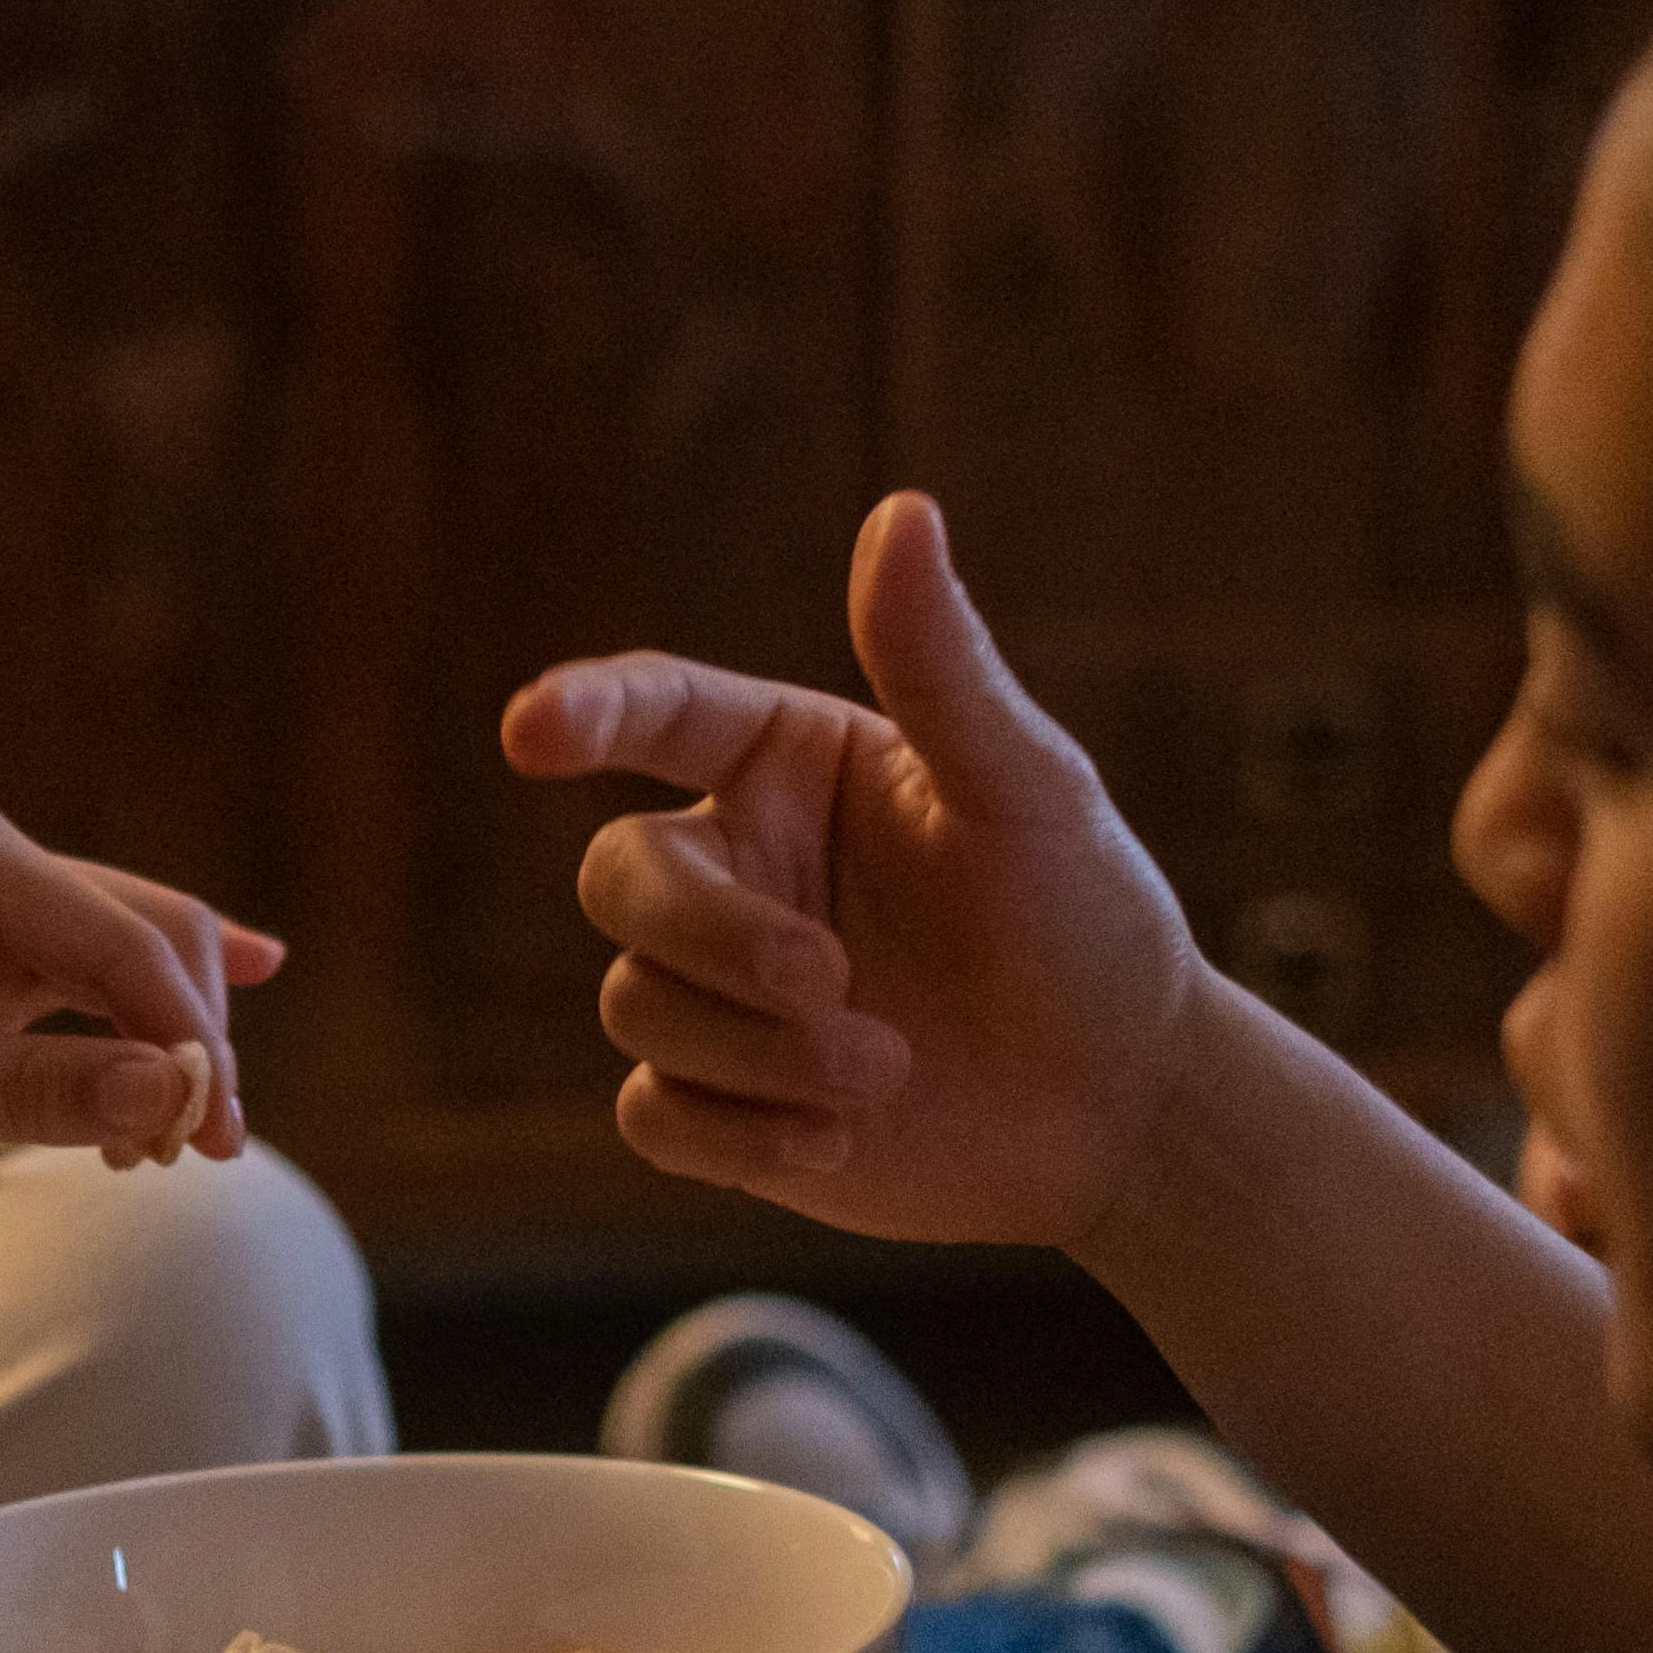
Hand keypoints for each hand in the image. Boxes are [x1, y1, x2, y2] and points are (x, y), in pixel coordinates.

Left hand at [0, 786, 279, 1285]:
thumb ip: (32, 1092)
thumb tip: (169, 1098)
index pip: (123, 937)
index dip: (184, 1033)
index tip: (208, 1133)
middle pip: (147, 935)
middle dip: (189, 1036)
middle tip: (203, 1150)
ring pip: (126, 967)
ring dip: (163, 1048)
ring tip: (176, 1151)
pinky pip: (83, 995)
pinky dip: (130, 1041)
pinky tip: (216, 1026)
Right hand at [503, 491, 1209, 1248]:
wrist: (1120, 1103)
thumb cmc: (1088, 921)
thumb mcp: (1030, 786)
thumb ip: (943, 664)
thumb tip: (901, 510)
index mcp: (787, 763)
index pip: (656, 713)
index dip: (583, 710)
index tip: (533, 732)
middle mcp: (736, 863)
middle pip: (621, 882)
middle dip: (712, 938)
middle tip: (835, 982)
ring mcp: (719, 988)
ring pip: (635, 1004)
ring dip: (754, 1049)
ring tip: (886, 1071)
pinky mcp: (722, 1100)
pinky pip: (653, 1111)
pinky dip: (733, 1132)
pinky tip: (835, 1142)